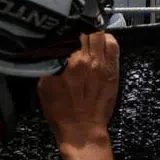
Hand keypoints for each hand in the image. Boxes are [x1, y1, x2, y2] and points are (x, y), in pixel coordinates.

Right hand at [38, 32, 120, 147]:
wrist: (82, 129)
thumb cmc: (61, 111)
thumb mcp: (45, 86)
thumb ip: (49, 65)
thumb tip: (51, 50)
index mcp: (69, 63)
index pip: (69, 35)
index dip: (67, 31)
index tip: (63, 31)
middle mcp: (88, 60)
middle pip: (87, 32)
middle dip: (81, 31)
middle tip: (77, 33)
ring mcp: (103, 64)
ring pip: (101, 36)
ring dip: (94, 34)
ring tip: (89, 36)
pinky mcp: (113, 70)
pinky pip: (114, 47)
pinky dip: (108, 40)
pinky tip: (103, 42)